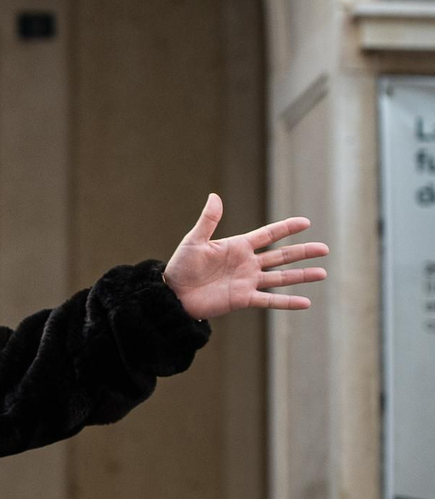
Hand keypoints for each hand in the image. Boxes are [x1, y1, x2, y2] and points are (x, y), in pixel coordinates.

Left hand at [164, 193, 327, 319]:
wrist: (174, 293)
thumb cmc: (181, 265)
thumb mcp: (195, 241)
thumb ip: (208, 220)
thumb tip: (215, 195)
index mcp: (238, 246)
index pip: (268, 235)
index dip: (286, 228)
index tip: (306, 222)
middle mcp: (247, 263)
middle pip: (281, 256)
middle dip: (302, 252)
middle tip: (324, 248)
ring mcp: (248, 281)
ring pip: (281, 278)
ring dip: (301, 275)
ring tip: (323, 272)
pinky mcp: (244, 299)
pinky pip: (270, 300)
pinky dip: (287, 302)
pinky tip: (306, 302)